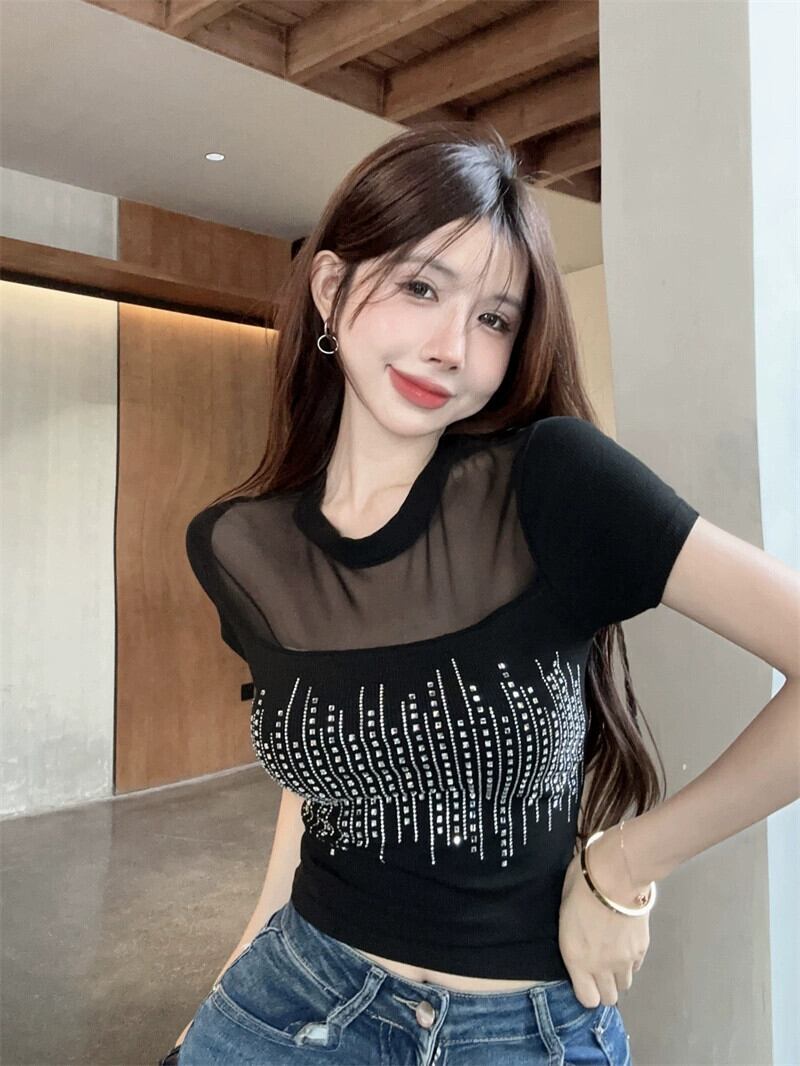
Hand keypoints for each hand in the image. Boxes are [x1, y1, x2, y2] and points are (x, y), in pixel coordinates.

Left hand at [558, 830, 650, 1007]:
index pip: (587, 999)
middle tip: (599, 968)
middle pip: (608, 998)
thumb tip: (578, 940)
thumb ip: (572, 937)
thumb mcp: (564, 912)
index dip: (586, 990)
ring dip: (617, 975)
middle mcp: (601, 967)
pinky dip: (630, 961)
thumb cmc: (581, 886)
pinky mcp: (642, 950)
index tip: (584, 977)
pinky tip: (624, 942)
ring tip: (612, 954)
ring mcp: (625, 961)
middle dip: (603, 987)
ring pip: (625, 985)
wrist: (615, 874)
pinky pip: (636, 967)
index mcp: (576, 958)